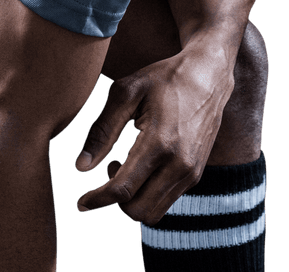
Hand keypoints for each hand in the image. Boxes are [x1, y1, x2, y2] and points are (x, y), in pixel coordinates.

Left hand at [74, 49, 233, 224]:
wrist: (208, 75)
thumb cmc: (163, 78)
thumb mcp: (126, 92)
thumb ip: (102, 130)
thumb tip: (80, 167)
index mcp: (160, 142)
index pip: (122, 189)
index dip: (96, 199)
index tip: (80, 202)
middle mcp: (179, 164)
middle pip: (136, 210)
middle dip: (113, 200)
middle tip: (108, 167)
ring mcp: (190, 172)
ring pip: (152, 212)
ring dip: (131, 199)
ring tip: (124, 165)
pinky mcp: (195, 174)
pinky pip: (165, 201)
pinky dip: (146, 194)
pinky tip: (141, 166)